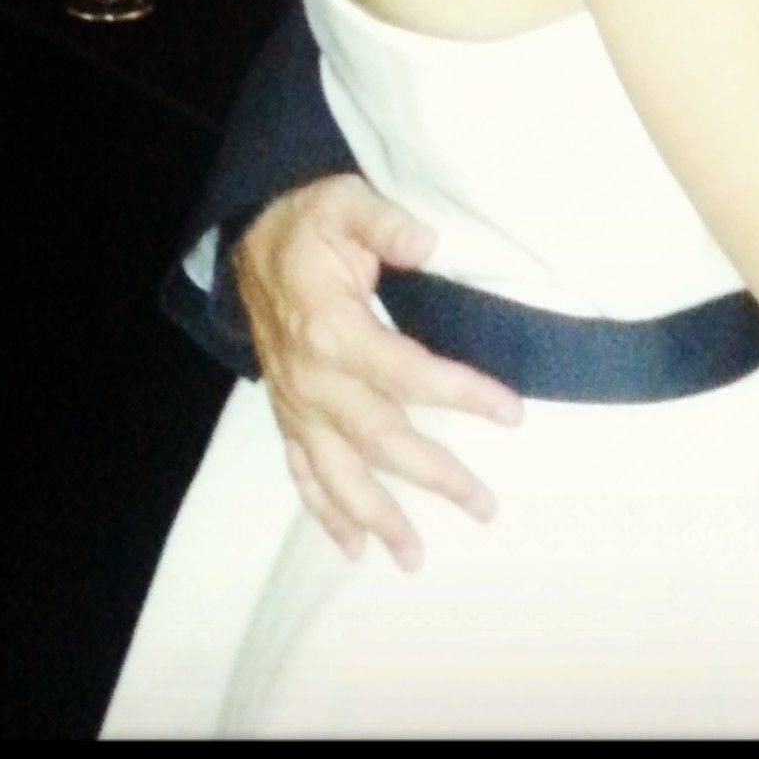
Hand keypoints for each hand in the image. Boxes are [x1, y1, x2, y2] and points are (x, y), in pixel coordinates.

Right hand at [234, 173, 523, 569]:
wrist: (246, 238)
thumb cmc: (309, 221)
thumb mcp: (346, 202)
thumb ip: (385, 224)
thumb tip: (429, 242)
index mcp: (332, 330)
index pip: (407, 372)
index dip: (461, 393)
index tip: (512, 413)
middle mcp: (312, 379)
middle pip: (380, 438)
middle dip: (434, 475)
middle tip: (485, 505)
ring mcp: (296, 404)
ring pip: (338, 473)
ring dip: (377, 517)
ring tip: (415, 556)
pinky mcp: (287, 413)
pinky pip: (303, 472)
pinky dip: (325, 513)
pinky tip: (354, 547)